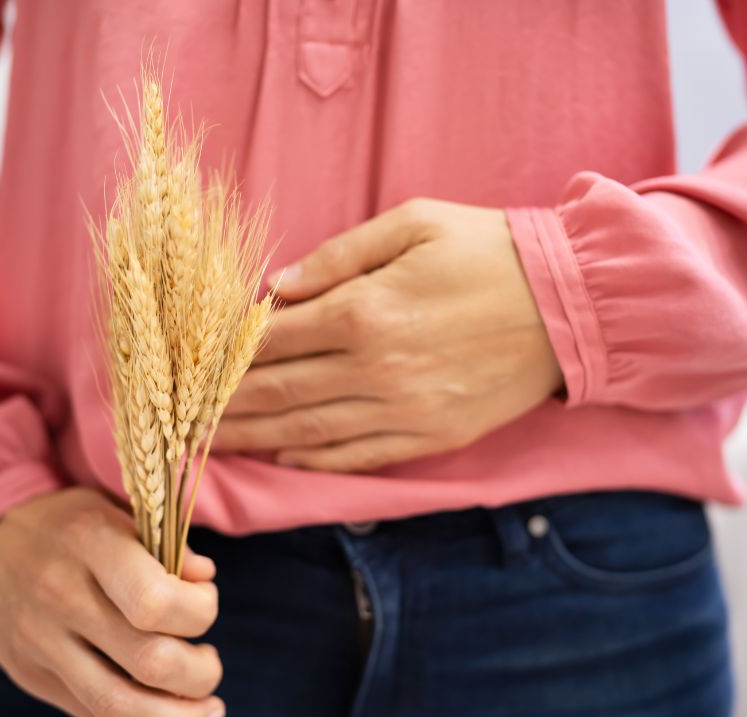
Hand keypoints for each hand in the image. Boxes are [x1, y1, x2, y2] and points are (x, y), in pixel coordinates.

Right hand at [0, 487, 224, 716]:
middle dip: (200, 673)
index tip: (205, 604)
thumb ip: (165, 546)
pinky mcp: (28, 676)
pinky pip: (93, 713)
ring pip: (119, 706)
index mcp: (90, 544)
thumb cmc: (65, 525)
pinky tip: (160, 707)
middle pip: (148, 661)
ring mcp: (39, 643)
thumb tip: (204, 580)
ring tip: (204, 709)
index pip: (155, 601)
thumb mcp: (114, 512)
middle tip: (210, 663)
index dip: (200, 613)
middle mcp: (61, 597)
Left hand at [212, 198, 562, 470]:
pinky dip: (313, 463)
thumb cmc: (490, 251)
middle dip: (221, 406)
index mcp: (365, 311)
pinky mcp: (430, 438)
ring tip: (207, 446)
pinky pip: (358, 459)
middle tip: (175, 416)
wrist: (571, 305)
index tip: (186, 363)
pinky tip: (281, 459)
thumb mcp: (413, 224)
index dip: (222, 354)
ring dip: (253, 440)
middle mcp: (375, 369)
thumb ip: (337, 256)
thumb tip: (277, 288)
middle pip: (278, 393)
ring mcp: (403, 412)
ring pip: (308, 433)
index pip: (272, 340)